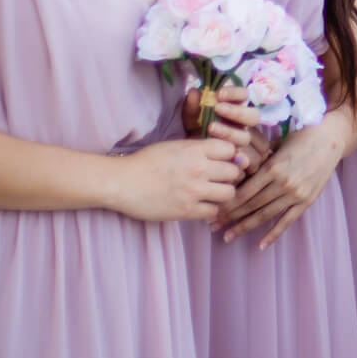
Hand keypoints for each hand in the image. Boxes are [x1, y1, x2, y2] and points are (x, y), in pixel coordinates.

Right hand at [110, 137, 242, 221]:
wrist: (122, 182)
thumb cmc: (146, 161)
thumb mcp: (175, 146)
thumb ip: (199, 148)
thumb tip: (226, 152)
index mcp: (194, 150)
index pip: (231, 149)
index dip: (229, 155)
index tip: (223, 160)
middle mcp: (198, 169)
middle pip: (234, 172)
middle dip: (229, 175)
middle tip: (219, 178)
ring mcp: (193, 191)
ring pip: (229, 193)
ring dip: (223, 193)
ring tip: (212, 193)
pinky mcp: (186, 211)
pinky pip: (213, 212)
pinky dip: (210, 209)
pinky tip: (201, 205)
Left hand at [183, 85, 264, 166]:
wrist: (194, 161)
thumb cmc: (197, 134)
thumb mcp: (192, 120)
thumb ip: (193, 108)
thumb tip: (194, 92)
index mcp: (237, 110)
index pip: (245, 95)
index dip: (235, 93)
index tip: (218, 94)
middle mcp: (246, 125)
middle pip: (253, 116)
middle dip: (236, 112)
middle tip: (217, 108)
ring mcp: (250, 144)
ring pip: (248, 137)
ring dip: (232, 132)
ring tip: (211, 129)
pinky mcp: (250, 162)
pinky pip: (252, 159)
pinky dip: (242, 157)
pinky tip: (232, 156)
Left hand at [217, 123, 347, 247]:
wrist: (330, 139)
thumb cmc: (300, 137)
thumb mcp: (275, 144)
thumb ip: (257, 159)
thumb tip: (234, 168)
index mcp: (273, 167)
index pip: (244, 192)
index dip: (227, 204)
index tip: (212, 211)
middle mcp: (284, 183)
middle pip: (251, 206)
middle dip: (230, 217)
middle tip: (212, 226)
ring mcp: (296, 194)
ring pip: (265, 215)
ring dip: (245, 227)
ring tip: (228, 236)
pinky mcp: (307, 201)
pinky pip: (287, 221)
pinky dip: (274, 234)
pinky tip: (261, 245)